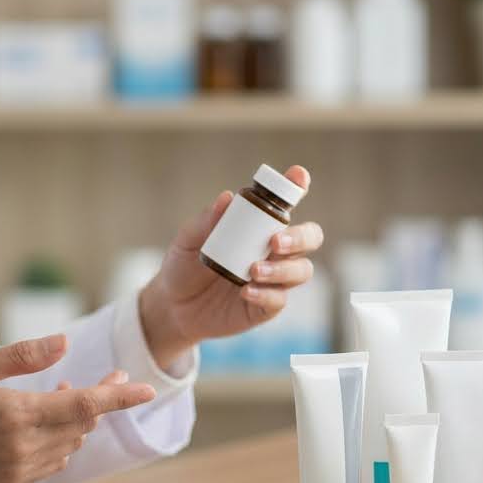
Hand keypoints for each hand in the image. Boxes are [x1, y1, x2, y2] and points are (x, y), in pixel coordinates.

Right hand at [0, 334, 155, 482]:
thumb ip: (22, 355)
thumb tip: (65, 342)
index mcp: (16, 415)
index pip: (84, 405)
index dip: (119, 396)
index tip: (148, 389)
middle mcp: (23, 447)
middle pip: (84, 423)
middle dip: (102, 398)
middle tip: (112, 375)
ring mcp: (19, 469)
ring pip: (72, 443)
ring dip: (77, 418)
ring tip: (62, 392)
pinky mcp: (12, 482)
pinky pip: (54, 461)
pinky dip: (61, 439)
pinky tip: (44, 421)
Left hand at [139, 165, 324, 366]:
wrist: (172, 306)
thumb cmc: (184, 265)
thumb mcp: (188, 240)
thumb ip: (206, 220)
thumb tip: (227, 197)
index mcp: (259, 226)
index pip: (286, 203)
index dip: (296, 188)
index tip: (298, 176)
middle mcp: (274, 250)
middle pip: (310, 237)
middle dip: (301, 237)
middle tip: (275, 241)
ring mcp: (274, 279)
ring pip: (302, 270)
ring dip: (283, 269)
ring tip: (253, 270)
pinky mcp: (266, 306)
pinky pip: (279, 299)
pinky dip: (266, 294)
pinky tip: (246, 291)